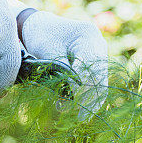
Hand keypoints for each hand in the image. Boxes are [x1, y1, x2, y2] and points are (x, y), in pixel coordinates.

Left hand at [15, 0, 107, 115]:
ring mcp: (99, 52)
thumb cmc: (41, 36)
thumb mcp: (48, 53)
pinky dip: (90, 95)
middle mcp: (99, 43)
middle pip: (100, 74)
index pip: (90, 65)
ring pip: (101, 80)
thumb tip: (70, 98)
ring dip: (92, 99)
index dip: (83, 86)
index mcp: (88, 35)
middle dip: (90, 96)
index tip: (73, 102)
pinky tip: (83, 109)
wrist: (40, 26)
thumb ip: (61, 72)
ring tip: (82, 116)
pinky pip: (96, 80)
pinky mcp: (95, 62)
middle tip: (81, 116)